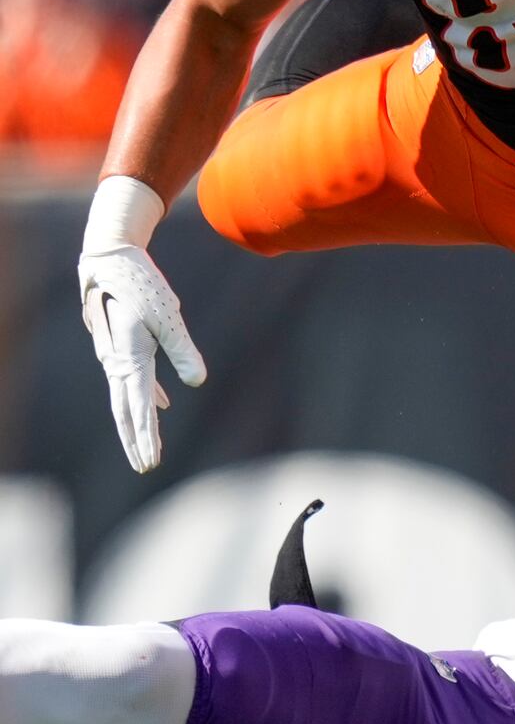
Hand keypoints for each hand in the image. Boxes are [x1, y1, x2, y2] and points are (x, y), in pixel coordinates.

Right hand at [79, 246, 206, 472]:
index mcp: (129, 357)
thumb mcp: (168, 315)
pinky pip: (132, 379)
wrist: (109, 257)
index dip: (146, 437)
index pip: (139, 408)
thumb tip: (197, 382)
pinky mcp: (120, 344)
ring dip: (137, 423)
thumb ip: (183, 350)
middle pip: (125, 411)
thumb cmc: (140, 283)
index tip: (151, 461)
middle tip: (146, 466)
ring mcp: (115, 354)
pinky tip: (161, 406)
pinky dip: (146, 396)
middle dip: (136, 440)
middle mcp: (116, 361)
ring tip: (148, 448)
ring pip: (126, 398)